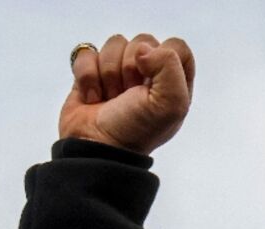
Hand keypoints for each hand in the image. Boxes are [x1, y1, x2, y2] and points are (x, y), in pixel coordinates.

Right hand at [61, 33, 194, 152]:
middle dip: (131, 68)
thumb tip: (143, 50)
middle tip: (128, 95)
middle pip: (143, 41)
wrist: (97, 150)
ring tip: (110, 99)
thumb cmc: (136, 131)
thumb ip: (171, 66)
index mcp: (174, 84)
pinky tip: (93, 97)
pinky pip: (88, 53)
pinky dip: (87, 76)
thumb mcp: (171, 105)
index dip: (163, 58)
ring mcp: (120, 74)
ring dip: (109, 74)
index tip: (152, 82)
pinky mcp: (93, 74)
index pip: (177, 47)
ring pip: (114, 43)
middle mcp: (149, 76)